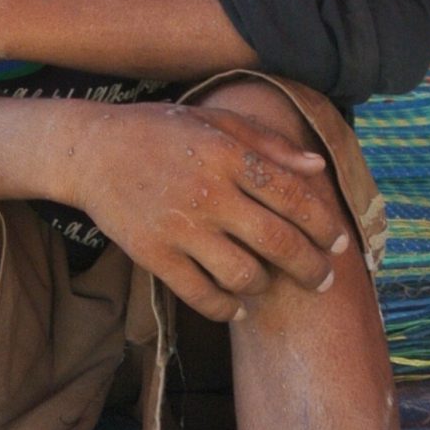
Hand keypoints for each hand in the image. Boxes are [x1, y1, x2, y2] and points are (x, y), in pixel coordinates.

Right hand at [66, 101, 348, 322]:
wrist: (90, 151)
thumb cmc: (159, 131)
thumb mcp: (215, 120)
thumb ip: (269, 143)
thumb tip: (317, 168)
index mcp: (228, 154)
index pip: (294, 196)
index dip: (325, 225)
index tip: (339, 243)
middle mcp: (209, 192)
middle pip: (278, 242)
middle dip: (311, 267)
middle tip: (322, 279)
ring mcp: (180, 227)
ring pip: (243, 275)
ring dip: (266, 286)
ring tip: (269, 283)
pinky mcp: (153, 254)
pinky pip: (201, 296)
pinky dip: (226, 309)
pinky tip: (237, 307)